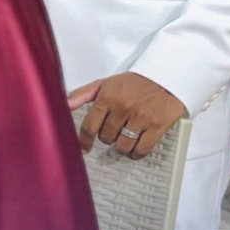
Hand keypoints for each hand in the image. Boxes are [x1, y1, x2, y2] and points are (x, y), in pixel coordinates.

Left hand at [69, 72, 186, 159]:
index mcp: (107, 97)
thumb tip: (64, 104)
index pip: (89, 126)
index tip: (84, 147)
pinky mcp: (157, 126)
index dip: (84, 140)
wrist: (165, 77)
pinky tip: (135, 148)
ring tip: (124, 139)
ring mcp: (141, 118)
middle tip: (113, 131)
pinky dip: (136, 153)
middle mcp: (123, 108)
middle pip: (106, 137)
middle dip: (107, 137)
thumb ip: (83, 94)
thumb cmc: (134, 82)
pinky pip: (142, 149)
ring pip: (123, 145)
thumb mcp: (105, 83)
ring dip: (121, 146)